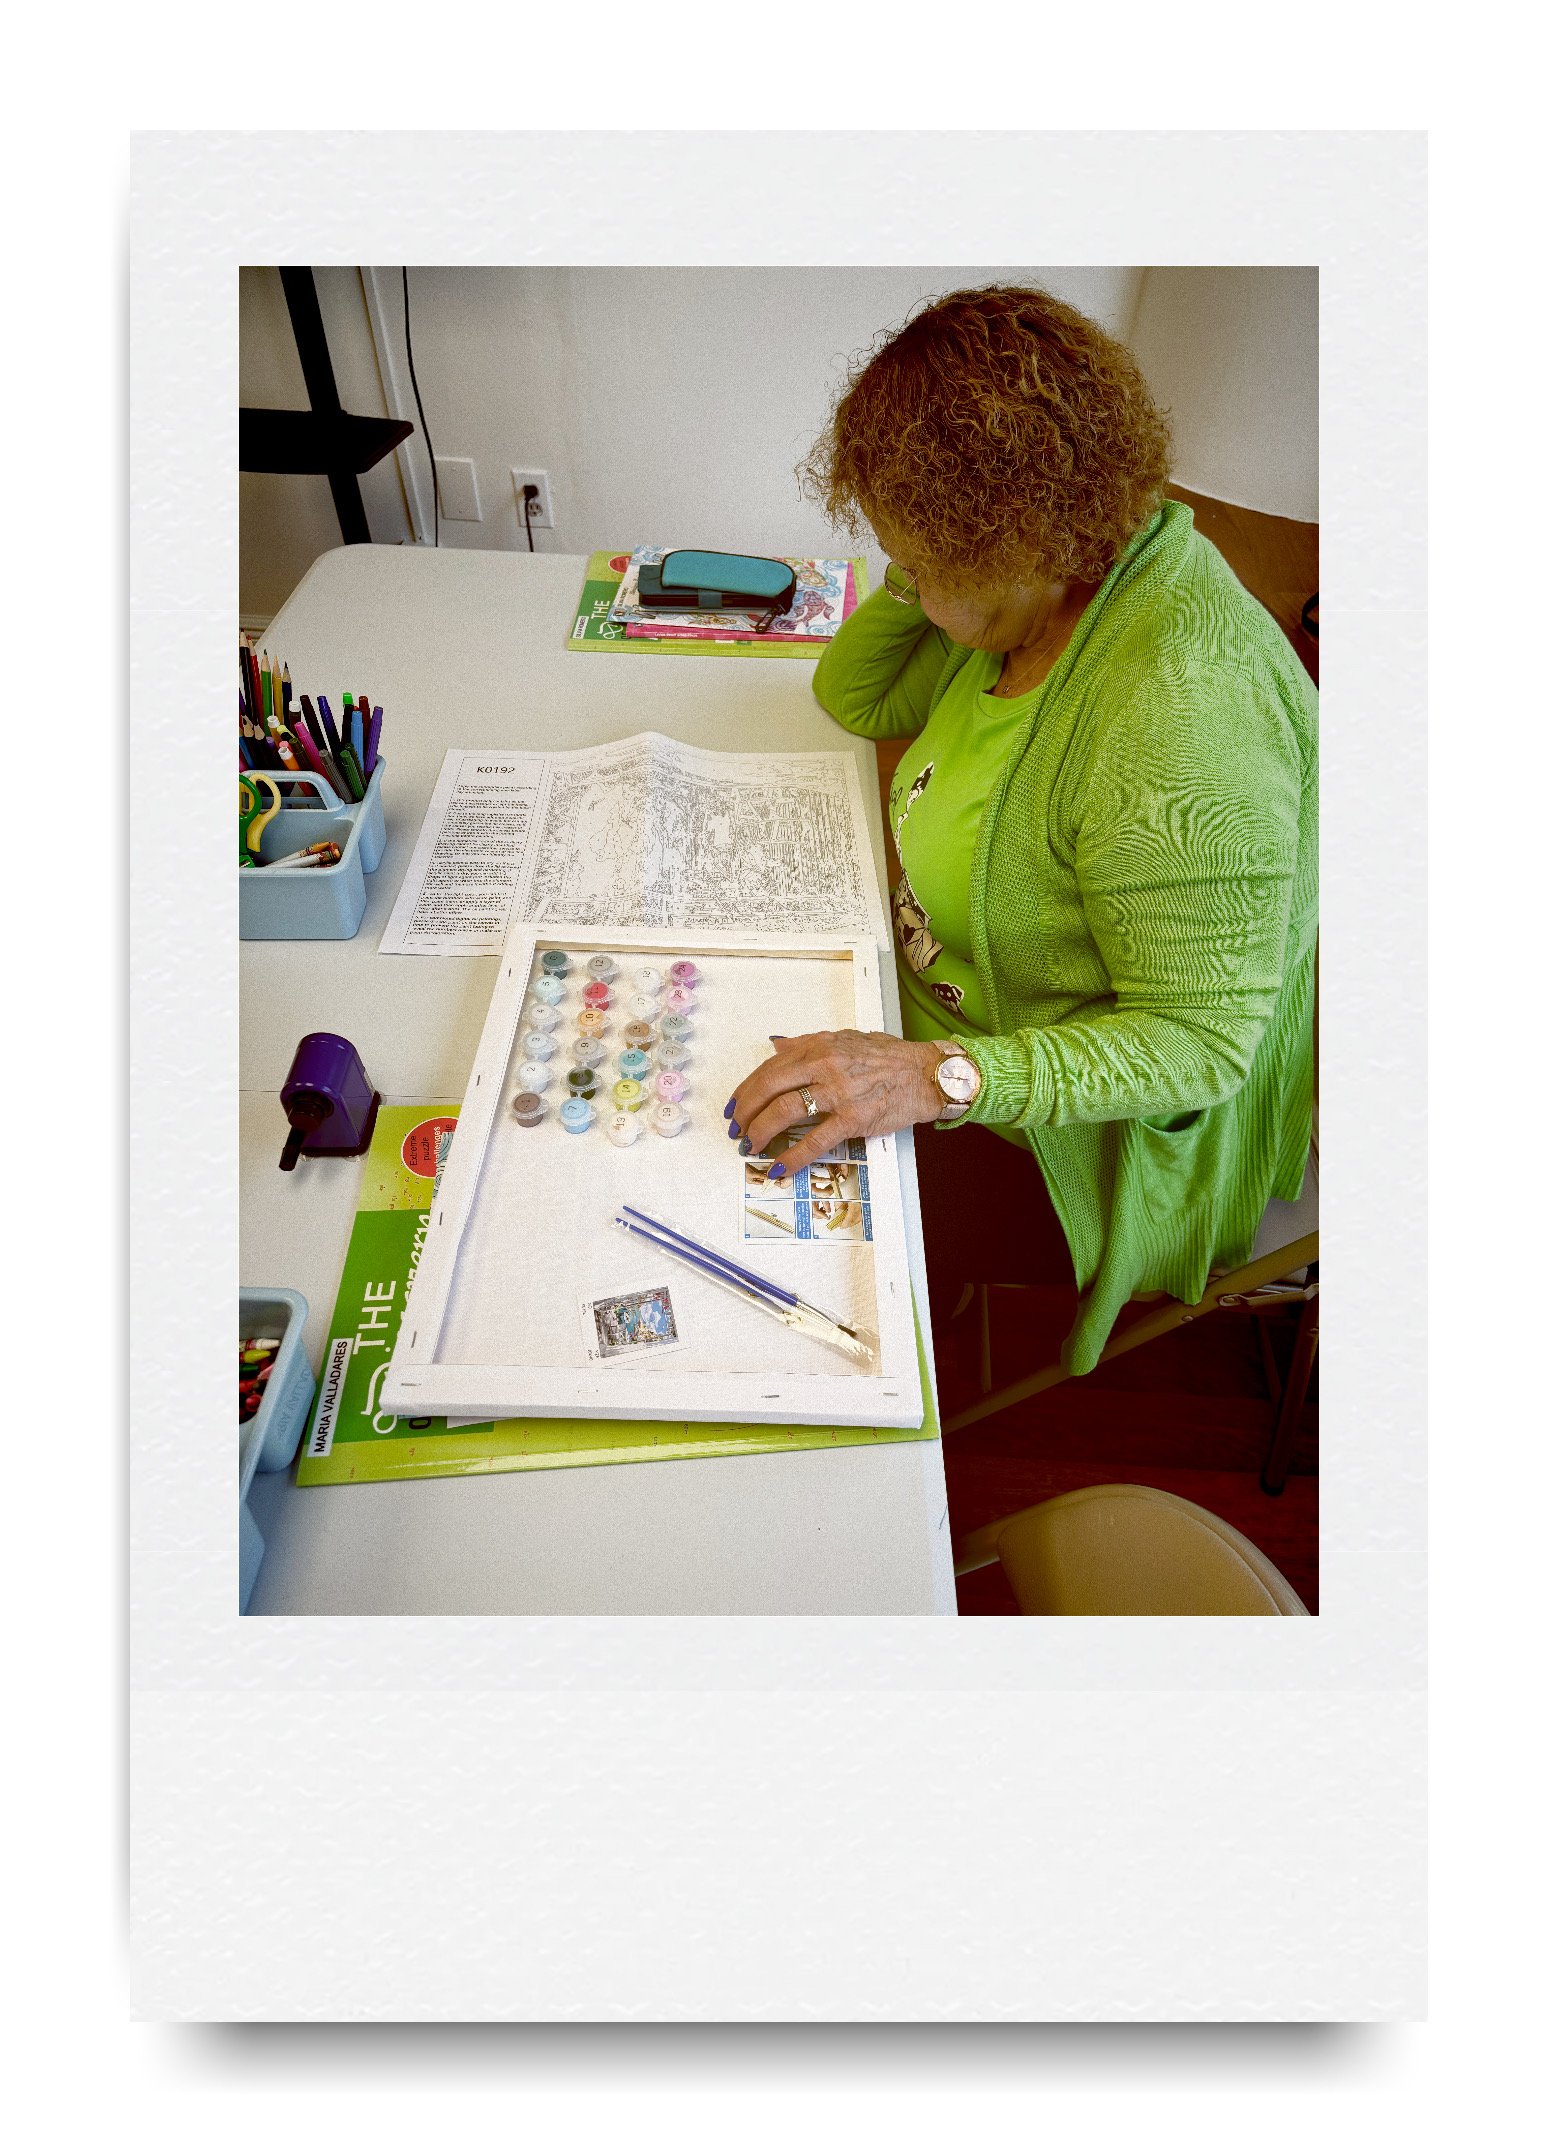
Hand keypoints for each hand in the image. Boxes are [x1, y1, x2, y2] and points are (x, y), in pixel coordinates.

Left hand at [724, 1030, 946, 1179]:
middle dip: (745, 1111)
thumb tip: (777, 1046)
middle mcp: (824, 1065)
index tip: (736, 1105)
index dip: (746, 1089)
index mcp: (819, 1046)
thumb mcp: (846, 1038)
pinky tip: (779, 1167)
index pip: (770, 1067)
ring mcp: (838, 1093)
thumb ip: (809, 1043)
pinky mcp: (852, 1119)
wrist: (925, 1074)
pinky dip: (792, 1157)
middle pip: (768, 1087)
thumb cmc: (890, 1058)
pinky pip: (815, 1141)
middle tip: (736, 1128)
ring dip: (761, 1131)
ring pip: (784, 1111)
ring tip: (751, 1145)